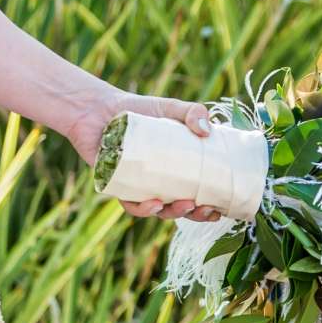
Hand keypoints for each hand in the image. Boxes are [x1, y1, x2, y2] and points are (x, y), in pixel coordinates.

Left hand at [67, 87, 224, 223]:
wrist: (99, 108)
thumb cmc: (138, 109)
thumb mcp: (171, 108)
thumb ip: (193, 111)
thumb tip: (206, 130)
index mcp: (176, 169)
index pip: (198, 192)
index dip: (210, 205)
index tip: (222, 208)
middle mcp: (159, 182)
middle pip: (181, 207)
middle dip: (196, 214)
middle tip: (206, 209)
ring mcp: (139, 187)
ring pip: (158, 210)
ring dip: (173, 213)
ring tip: (184, 204)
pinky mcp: (118, 187)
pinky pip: (131, 205)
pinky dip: (143, 208)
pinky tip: (154, 203)